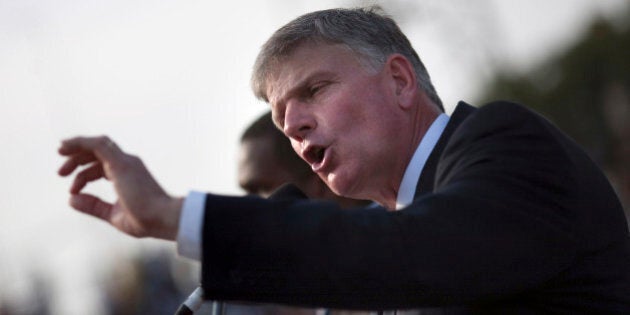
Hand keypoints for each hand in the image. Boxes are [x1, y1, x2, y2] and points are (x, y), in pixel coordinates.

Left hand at [58, 136, 182, 239]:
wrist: (162, 218)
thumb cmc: (145, 220)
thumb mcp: (112, 214)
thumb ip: (93, 205)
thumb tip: (71, 199)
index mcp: (128, 175)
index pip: (101, 166)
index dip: (84, 175)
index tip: (72, 190)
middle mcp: (128, 164)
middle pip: (98, 153)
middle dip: (77, 159)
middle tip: (60, 173)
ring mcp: (126, 162)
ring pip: (97, 145)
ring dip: (76, 148)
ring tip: (60, 154)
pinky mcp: (122, 163)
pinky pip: (98, 144)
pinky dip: (80, 142)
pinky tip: (66, 146)